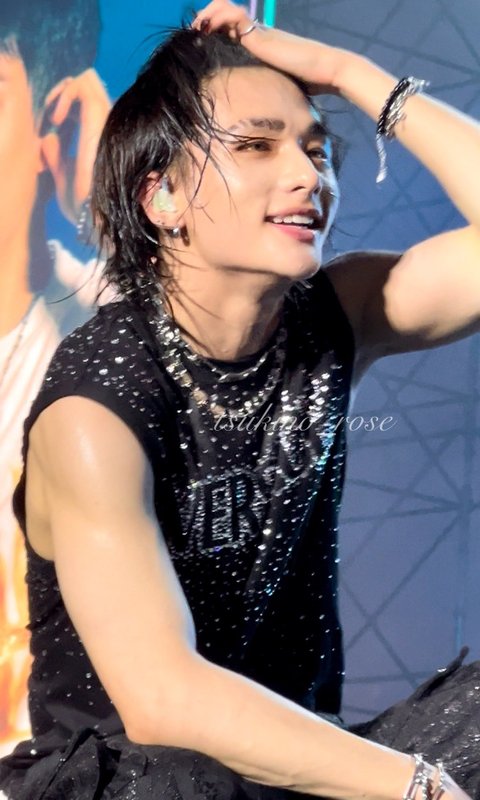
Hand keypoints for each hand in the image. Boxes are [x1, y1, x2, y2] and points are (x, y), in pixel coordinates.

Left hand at [40, 68, 110, 223]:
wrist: (93, 216)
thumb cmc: (83, 205)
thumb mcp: (62, 177)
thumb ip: (55, 156)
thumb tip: (47, 138)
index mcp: (96, 138)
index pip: (81, 103)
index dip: (60, 106)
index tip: (46, 128)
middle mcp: (104, 126)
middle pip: (85, 86)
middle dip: (59, 96)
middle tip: (47, 120)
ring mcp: (105, 120)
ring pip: (86, 80)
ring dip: (61, 92)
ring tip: (52, 117)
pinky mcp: (101, 118)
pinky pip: (82, 86)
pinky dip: (64, 94)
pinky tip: (56, 118)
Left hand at [191, 0, 349, 93]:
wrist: (326, 71)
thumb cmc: (309, 82)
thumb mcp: (280, 85)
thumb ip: (267, 88)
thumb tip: (261, 115)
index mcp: (261, 43)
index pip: (232, 29)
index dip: (214, 30)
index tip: (201, 42)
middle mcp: (258, 33)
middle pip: (225, 14)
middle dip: (206, 20)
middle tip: (194, 34)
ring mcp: (259, 32)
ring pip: (226, 9)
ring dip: (208, 16)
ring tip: (196, 29)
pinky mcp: (260, 35)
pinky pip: (234, 15)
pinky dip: (218, 17)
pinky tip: (207, 28)